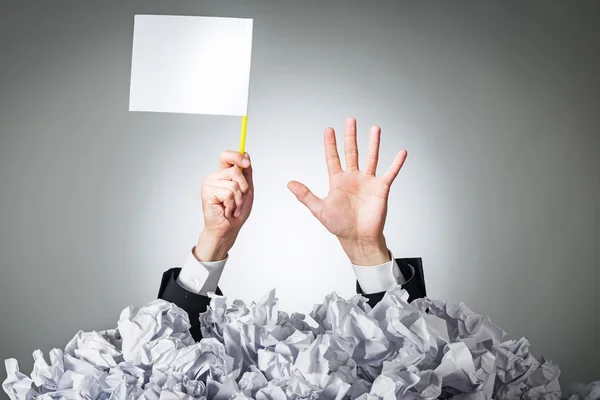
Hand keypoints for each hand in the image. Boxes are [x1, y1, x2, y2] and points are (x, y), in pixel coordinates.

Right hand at [195, 150, 253, 260]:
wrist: (228, 229)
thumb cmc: (237, 211)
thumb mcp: (247, 190)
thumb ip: (246, 173)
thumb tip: (245, 154)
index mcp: (223, 174)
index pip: (226, 156)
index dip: (236, 156)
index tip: (246, 164)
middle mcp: (214, 177)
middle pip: (235, 170)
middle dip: (244, 188)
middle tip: (239, 200)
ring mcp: (209, 184)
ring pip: (233, 184)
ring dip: (238, 200)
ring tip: (233, 208)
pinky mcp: (207, 193)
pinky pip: (228, 193)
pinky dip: (232, 205)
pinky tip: (226, 211)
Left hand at [288, 117, 406, 264]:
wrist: (358, 239)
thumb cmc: (339, 226)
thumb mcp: (319, 209)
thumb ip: (305, 195)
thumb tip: (289, 183)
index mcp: (338, 181)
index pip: (333, 157)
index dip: (330, 144)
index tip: (328, 129)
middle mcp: (353, 178)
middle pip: (352, 152)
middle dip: (350, 136)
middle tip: (350, 121)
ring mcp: (368, 182)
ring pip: (371, 157)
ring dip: (373, 143)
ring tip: (375, 128)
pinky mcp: (381, 188)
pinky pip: (390, 173)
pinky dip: (396, 163)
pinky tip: (402, 152)